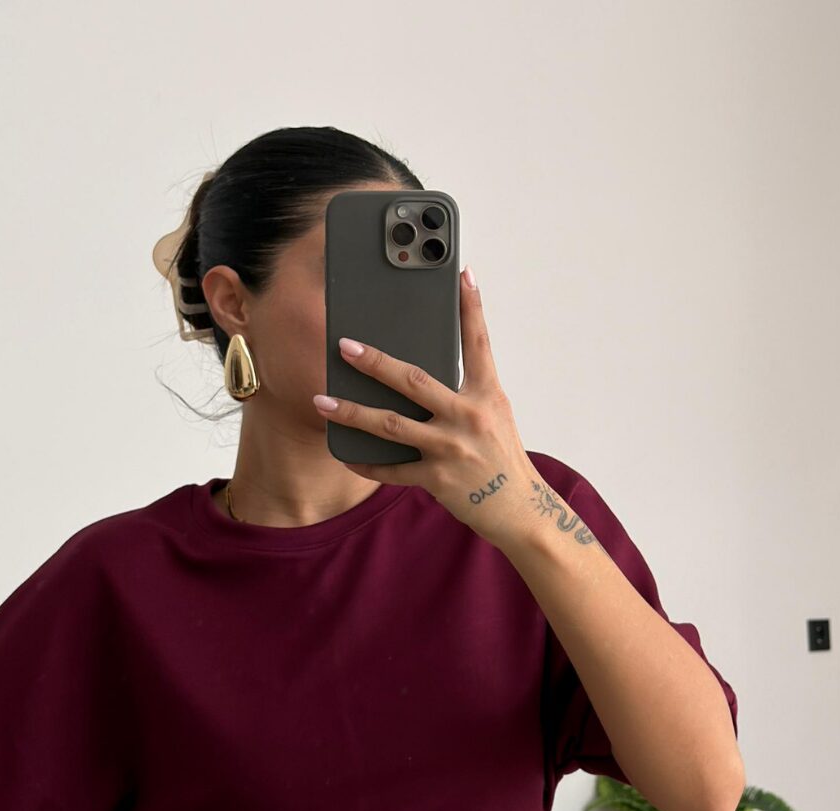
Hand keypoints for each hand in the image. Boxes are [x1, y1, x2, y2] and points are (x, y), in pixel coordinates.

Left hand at [311, 269, 543, 550]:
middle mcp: (468, 416)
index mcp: (486, 394)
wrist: (517, 508)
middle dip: (375, 362)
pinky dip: (367, 463)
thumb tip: (423, 368)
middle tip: (344, 346)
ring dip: (352, 412)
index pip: (477, 343)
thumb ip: (466, 388)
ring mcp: (450, 448)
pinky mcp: (437, 478)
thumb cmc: (501, 455)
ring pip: (391, 425)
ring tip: (322, 401)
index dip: (471, 307)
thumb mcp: (494, 412)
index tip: (461, 273)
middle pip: (413, 381)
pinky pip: (392, 469)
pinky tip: (345, 455)